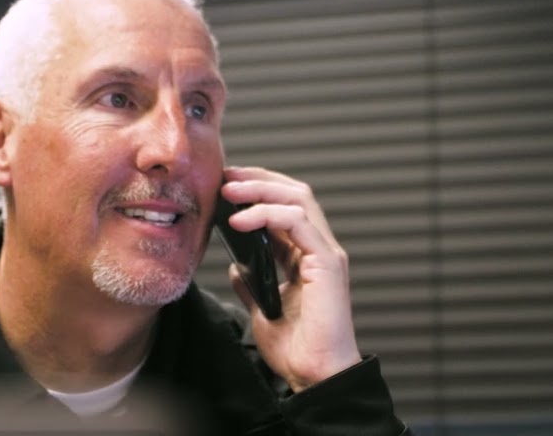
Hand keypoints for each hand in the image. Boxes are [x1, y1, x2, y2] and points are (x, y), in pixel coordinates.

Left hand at [220, 166, 361, 391]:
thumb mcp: (262, 310)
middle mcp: (320, 248)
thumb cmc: (296, 349)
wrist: (315, 376)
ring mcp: (326, 253)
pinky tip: (241, 221)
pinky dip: (268, 214)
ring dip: (260, 190)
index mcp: (307, 256)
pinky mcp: (327, 263)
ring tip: (229, 192)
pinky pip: (298, 222)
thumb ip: (252, 284)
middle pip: (294, 193)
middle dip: (258, 179)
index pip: (286, 206)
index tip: (226, 185)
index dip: (258, 189)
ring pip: (298, 199)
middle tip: (225, 177)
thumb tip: (234, 265)